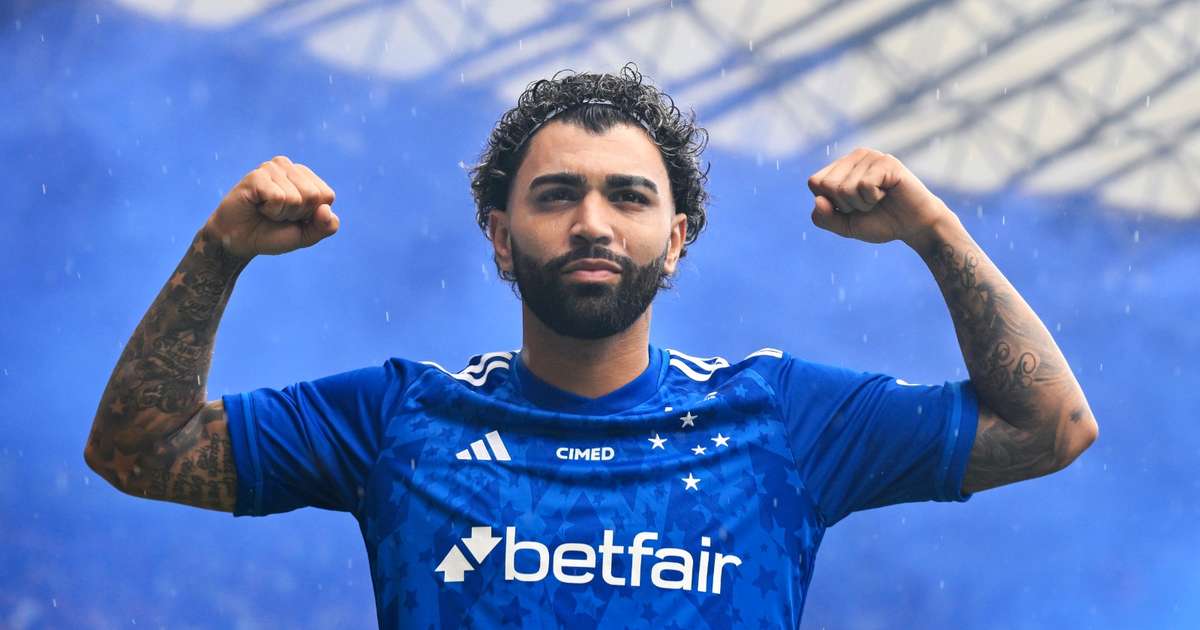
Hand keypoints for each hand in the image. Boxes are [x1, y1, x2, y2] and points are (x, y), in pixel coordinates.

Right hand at [203, 156, 338, 258]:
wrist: (240, 241)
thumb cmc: (274, 234)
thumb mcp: (307, 235)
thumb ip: (326, 227)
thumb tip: (326, 209)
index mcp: (306, 178)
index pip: (327, 196)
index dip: (312, 215)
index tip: (294, 217)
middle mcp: (290, 168)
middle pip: (313, 196)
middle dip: (297, 214)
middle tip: (278, 214)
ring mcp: (272, 168)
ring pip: (296, 198)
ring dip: (281, 213)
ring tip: (267, 210)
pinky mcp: (257, 175)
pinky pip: (278, 198)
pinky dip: (270, 210)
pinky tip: (258, 206)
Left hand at [807, 148, 950, 244]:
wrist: (913, 226)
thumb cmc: (880, 222)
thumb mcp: (845, 226)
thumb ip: (824, 218)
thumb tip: (818, 200)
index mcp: (840, 168)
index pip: (815, 182)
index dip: (830, 203)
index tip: (850, 207)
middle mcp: (854, 157)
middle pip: (827, 185)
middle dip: (845, 205)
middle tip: (867, 204)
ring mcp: (871, 156)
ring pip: (845, 187)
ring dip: (862, 203)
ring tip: (879, 199)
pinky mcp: (886, 161)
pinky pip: (865, 185)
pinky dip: (874, 198)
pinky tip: (887, 193)